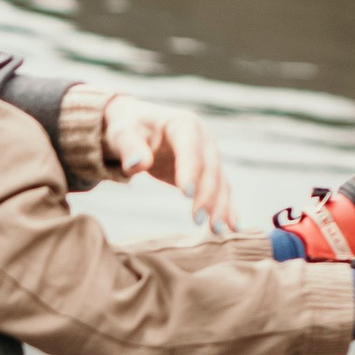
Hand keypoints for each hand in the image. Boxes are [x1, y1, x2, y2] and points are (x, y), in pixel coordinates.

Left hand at [99, 94, 235, 230]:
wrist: (138, 128)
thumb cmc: (128, 129)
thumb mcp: (122, 134)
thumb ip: (128, 147)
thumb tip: (137, 164)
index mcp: (183, 124)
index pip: (190, 148)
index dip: (190, 170)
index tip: (186, 195)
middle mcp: (203, 138)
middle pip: (209, 168)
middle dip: (206, 195)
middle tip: (196, 220)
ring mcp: (210, 155)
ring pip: (220, 181)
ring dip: (220, 206)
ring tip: (215, 230)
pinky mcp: (209, 172)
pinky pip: (222, 190)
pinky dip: (228, 208)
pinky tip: (233, 227)